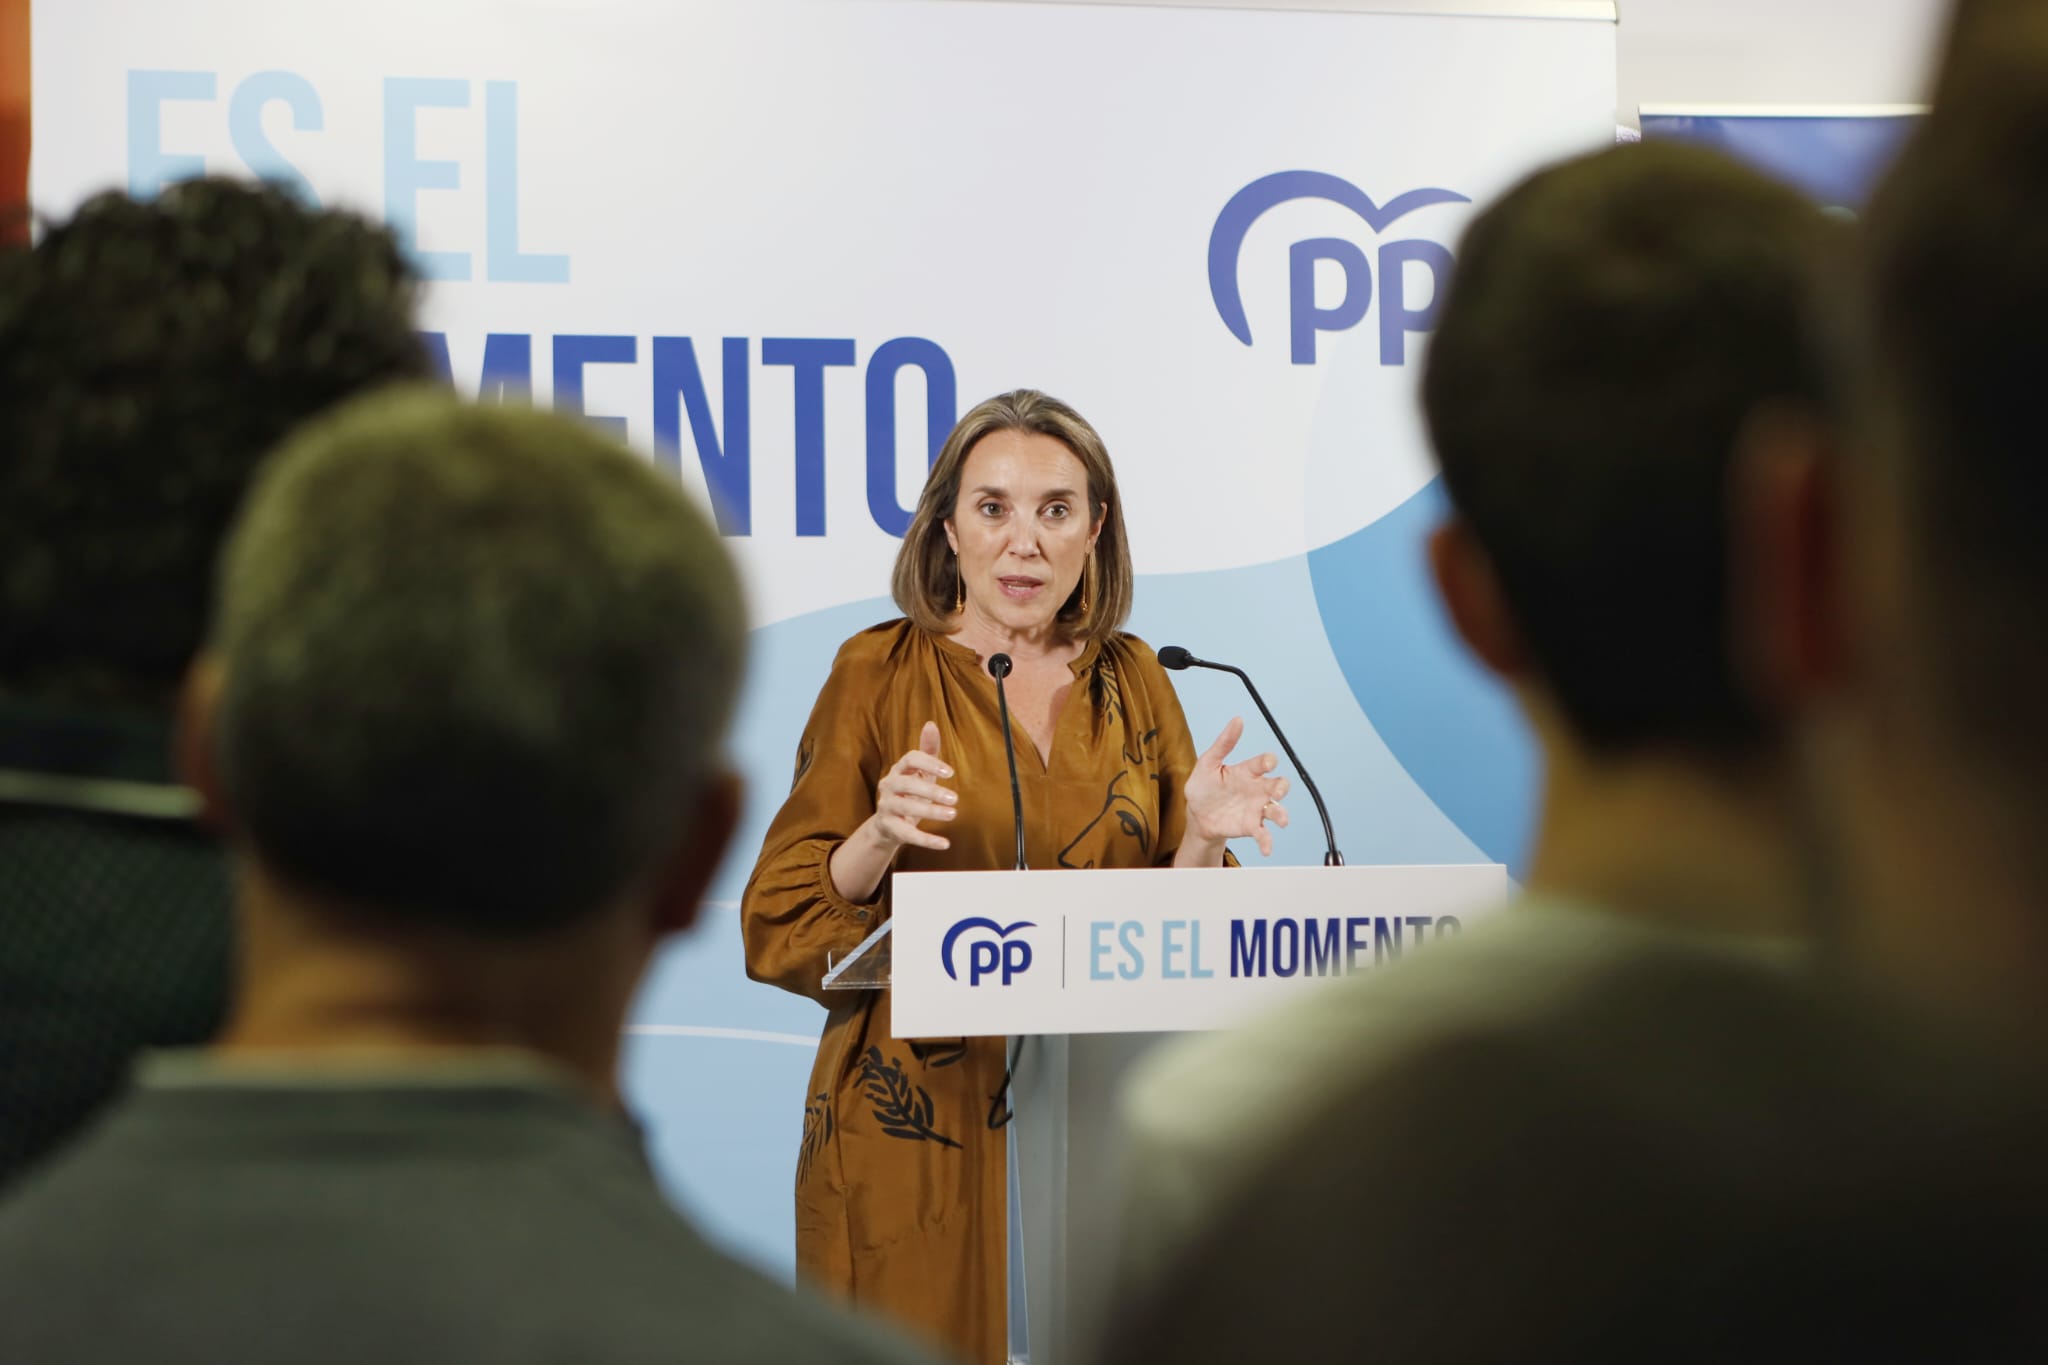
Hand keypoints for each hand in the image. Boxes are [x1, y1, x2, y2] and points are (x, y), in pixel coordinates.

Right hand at [870, 721, 957, 852]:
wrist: (888, 824)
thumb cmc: (909, 793)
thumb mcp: (919, 772)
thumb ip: (928, 750)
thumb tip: (931, 724)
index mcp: (898, 769)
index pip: (910, 759)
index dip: (929, 763)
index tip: (950, 772)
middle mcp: (889, 786)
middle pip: (908, 784)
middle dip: (932, 790)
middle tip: (954, 798)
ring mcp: (887, 807)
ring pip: (906, 808)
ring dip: (930, 811)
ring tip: (952, 814)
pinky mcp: (890, 828)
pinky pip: (908, 835)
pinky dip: (927, 840)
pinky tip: (944, 843)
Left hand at [1183, 716, 1289, 856]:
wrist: (1196, 815)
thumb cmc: (1204, 787)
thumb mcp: (1208, 763)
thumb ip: (1224, 743)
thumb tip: (1238, 719)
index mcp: (1246, 772)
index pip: (1262, 764)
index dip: (1268, 761)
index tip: (1269, 762)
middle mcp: (1256, 789)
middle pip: (1278, 785)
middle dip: (1282, 787)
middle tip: (1278, 790)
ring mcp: (1255, 809)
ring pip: (1276, 810)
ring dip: (1281, 814)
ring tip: (1281, 820)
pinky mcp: (1251, 826)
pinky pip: (1264, 834)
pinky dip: (1268, 842)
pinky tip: (1267, 848)